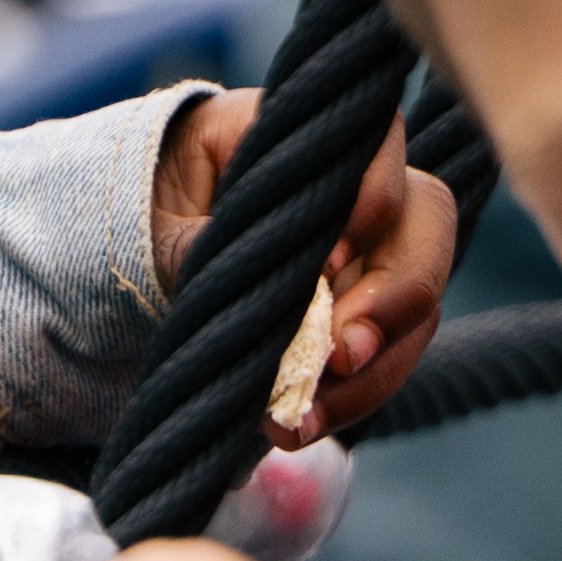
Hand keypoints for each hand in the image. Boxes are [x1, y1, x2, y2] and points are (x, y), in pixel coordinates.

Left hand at [149, 94, 461, 437]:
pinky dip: (355, 394)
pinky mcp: (366, 309)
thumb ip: (195, 246)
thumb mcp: (151, 226)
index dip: (370, 200)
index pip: (371, 142)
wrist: (136, 253)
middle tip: (342, 355)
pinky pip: (391, 350)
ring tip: (307, 415)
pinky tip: (302, 424)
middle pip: (425, 220)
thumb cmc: (142, 216)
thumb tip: (241, 277)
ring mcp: (370, 249)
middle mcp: (353, 186)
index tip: (326, 267)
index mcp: (296, 136)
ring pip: (419, 298)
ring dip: (376, 367)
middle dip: (397, 295)